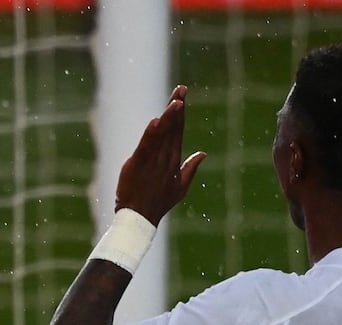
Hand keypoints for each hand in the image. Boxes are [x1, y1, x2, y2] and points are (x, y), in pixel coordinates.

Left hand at [114, 85, 206, 225]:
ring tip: (174, 102)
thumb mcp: (180, 187)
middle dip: (176, 109)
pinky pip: (146, 147)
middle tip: (181, 89)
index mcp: (174, 160)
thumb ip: (191, 168)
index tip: (182, 96)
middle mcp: (165, 159)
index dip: (180, 113)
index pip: (178, 132)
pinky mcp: (138, 165)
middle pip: (172, 129)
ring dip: (168, 118)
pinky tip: (156, 121)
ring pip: (161, 136)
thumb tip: (203, 153)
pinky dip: (151, 135)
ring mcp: (153, 162)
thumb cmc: (158, 203)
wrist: (140, 218)